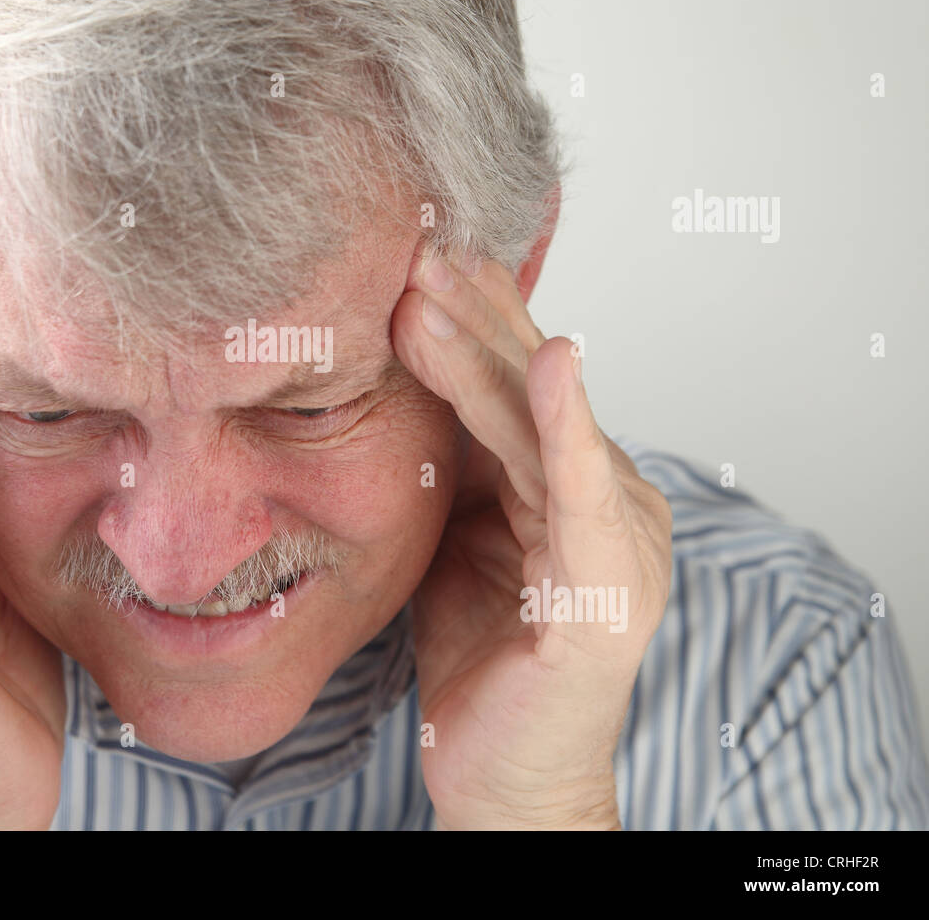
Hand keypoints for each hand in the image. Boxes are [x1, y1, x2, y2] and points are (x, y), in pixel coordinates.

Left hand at [391, 249, 672, 829]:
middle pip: (528, 387)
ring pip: (539, 425)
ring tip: (431, 288)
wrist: (504, 771)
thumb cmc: (482, 654)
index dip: (468, 318)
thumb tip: (400, 378)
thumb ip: (453, 463)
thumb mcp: (451, 533)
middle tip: (413, 245)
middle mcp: (602, 496)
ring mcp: (614, 538)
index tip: (413, 256)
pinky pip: (581, 494)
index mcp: (565, 482)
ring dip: (484, 352)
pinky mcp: (607, 587)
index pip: (512, 383)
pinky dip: (566, 425)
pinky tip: (553, 361)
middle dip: (469, 314)